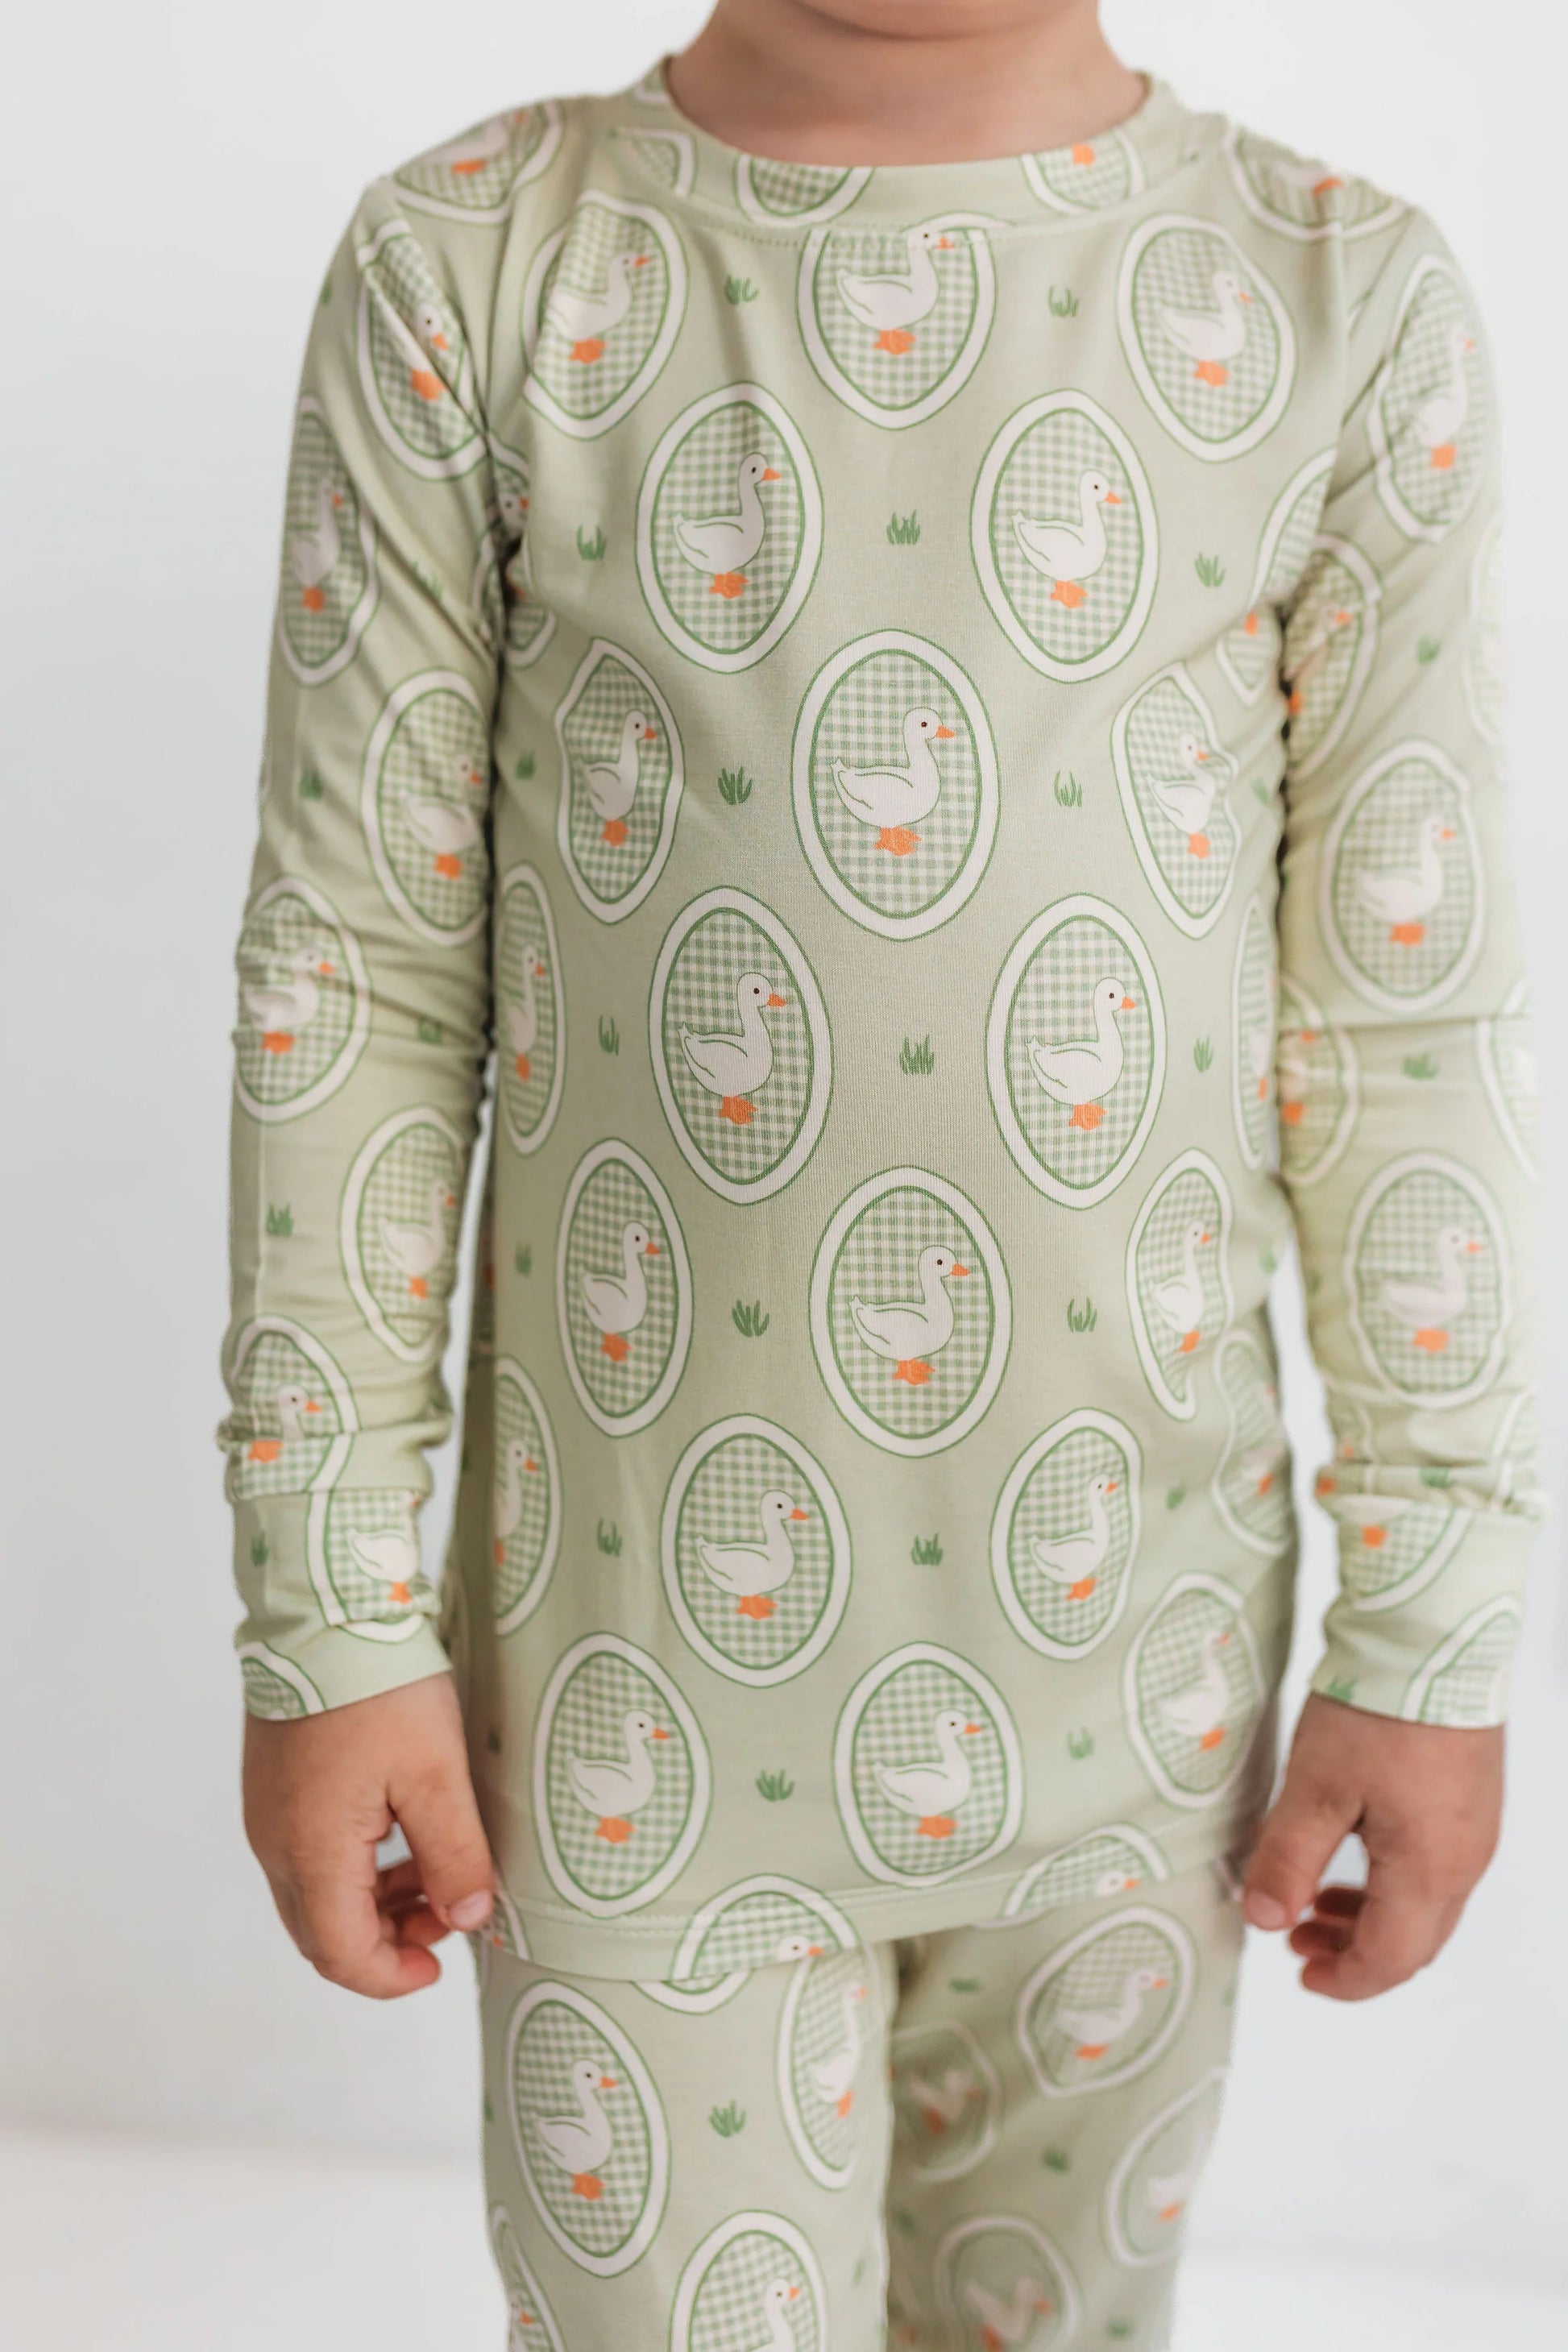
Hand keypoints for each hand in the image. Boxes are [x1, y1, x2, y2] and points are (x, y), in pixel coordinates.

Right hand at [243, 1672, 494, 1999]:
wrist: (326, 1612)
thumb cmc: (381, 1689)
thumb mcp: (436, 1773)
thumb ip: (454, 1854)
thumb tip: (468, 1918)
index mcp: (311, 1851)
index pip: (341, 1954)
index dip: (392, 1977)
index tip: (441, 1966)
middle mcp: (275, 1843)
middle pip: (322, 1932)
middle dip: (387, 1941)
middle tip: (448, 1914)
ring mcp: (267, 1814)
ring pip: (315, 1894)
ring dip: (372, 1904)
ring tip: (435, 1875)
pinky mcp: (273, 1787)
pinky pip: (307, 1854)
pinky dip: (354, 1868)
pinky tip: (400, 1838)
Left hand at [1242, 1691, 1502, 1999]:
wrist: (1436, 1639)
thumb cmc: (1379, 1712)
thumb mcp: (1315, 1788)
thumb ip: (1288, 1859)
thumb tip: (1265, 1920)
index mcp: (1429, 1871)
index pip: (1390, 1959)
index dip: (1344, 1980)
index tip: (1301, 1974)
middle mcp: (1465, 1860)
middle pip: (1415, 1939)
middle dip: (1354, 1950)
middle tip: (1298, 1938)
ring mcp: (1475, 1829)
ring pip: (1427, 1902)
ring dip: (1372, 1914)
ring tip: (1317, 1900)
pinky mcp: (1471, 1797)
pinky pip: (1436, 1864)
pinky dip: (1392, 1879)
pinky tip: (1354, 1850)